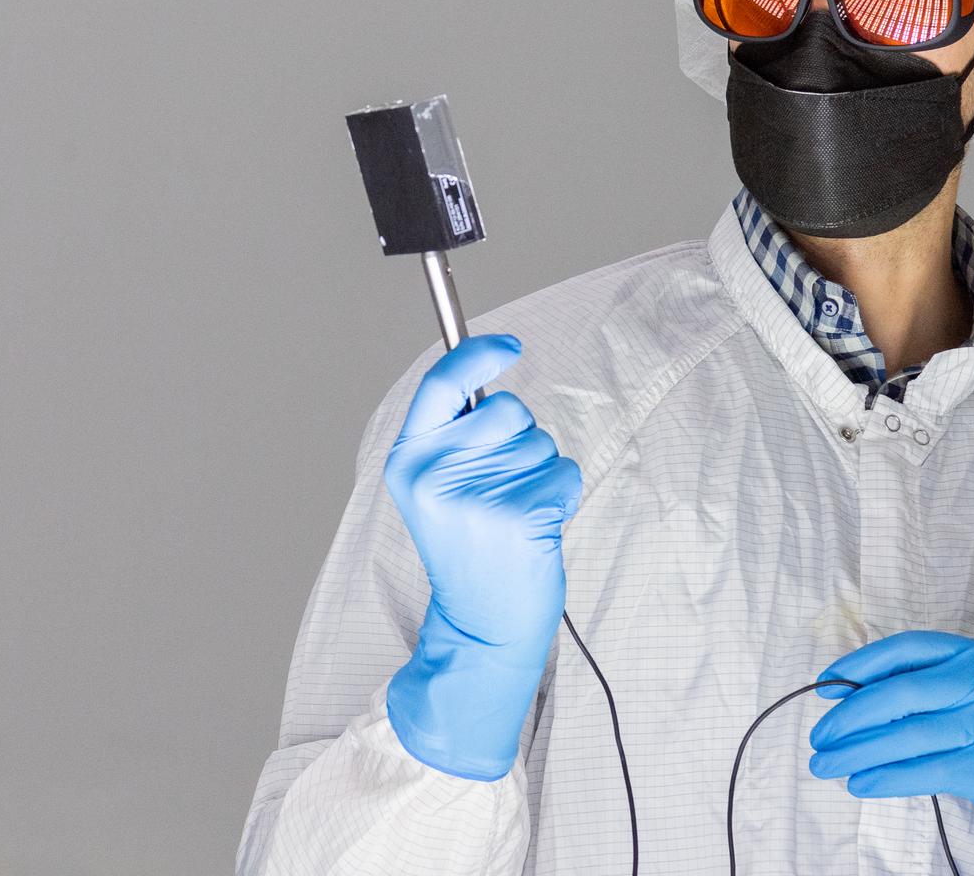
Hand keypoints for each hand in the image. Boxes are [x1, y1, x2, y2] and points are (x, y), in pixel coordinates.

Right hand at [382, 334, 582, 780]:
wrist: (481, 627)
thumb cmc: (468, 549)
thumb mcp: (436, 488)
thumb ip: (454, 433)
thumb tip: (488, 359)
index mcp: (408, 462)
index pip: (441, 384)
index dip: (477, 354)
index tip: (510, 346)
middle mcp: (436, 475)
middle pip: (507, 409)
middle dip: (521, 436)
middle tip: (502, 485)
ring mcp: (478, 496)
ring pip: (541, 442)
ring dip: (541, 472)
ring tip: (515, 514)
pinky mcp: (520, 516)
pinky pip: (565, 472)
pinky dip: (562, 495)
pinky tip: (537, 529)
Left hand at [808, 631, 973, 875]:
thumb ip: (937, 691)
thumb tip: (855, 697)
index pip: (911, 648)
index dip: (862, 664)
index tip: (826, 684)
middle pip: (902, 692)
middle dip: (850, 715)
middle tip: (818, 736)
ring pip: (909, 735)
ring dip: (858, 752)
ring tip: (826, 765)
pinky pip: (927, 770)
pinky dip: (886, 778)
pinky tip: (861, 784)